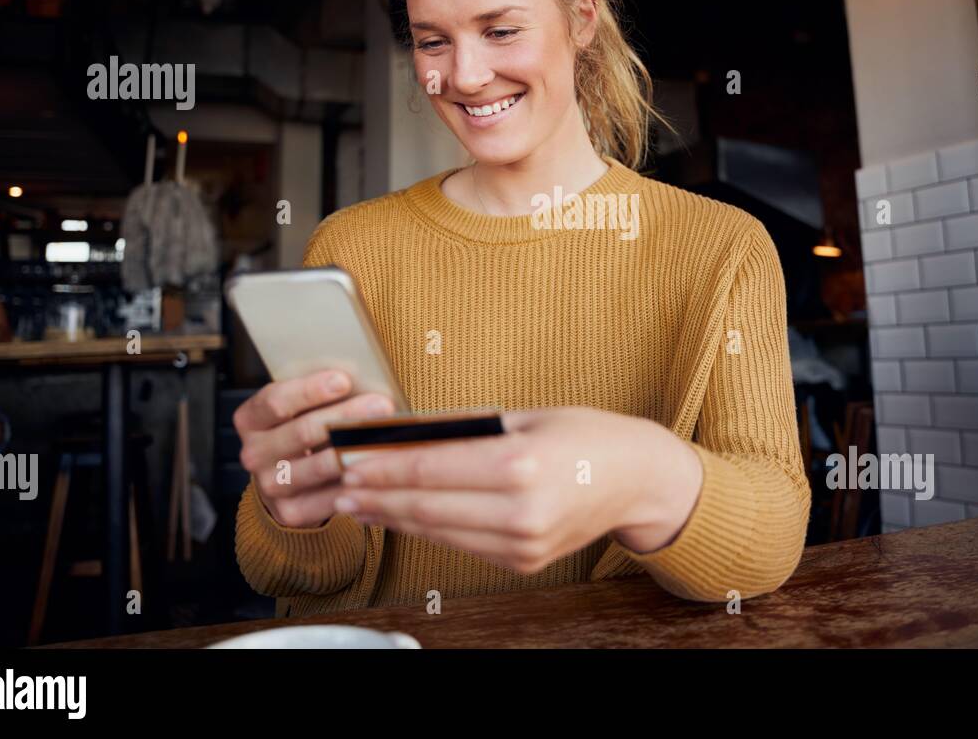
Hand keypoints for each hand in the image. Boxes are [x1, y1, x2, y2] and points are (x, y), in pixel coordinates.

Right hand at [234, 370, 395, 527]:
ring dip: (359, 450)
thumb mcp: (299, 408)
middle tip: (382, 406)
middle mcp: (253, 454)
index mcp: (250, 419)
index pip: (276, 401)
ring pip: (320, 465)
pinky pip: (332, 496)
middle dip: (347, 416)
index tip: (344, 380)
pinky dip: (359, 480)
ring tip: (389, 435)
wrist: (288, 480)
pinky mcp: (290, 512)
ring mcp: (270, 486)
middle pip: (303, 431)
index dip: (310, 390)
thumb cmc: (302, 431)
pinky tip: (382, 466)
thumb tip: (366, 378)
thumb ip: (321, 394)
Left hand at [334, 406, 703, 573]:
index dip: (382, 468)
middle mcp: (520, 510)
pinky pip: (461, 544)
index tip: (350, 460)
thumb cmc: (586, 438)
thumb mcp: (525, 416)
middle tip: (339, 486)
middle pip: (426, 506)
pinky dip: (427, 529)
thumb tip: (403, 434)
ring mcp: (522, 542)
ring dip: (392, 518)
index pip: (430, 469)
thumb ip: (464, 430)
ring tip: (359, 503)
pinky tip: (403, 517)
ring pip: (438, 531)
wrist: (637, 480)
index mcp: (520, 464)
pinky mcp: (523, 560)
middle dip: (376, 497)